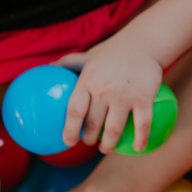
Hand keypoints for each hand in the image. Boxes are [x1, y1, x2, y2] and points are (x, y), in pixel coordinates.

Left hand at [55, 37, 163, 153]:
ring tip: (106, 148)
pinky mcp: (144, 99)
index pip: (74, 111)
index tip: (68, 142)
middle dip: (89, 138)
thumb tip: (46, 67)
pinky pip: (142, 125)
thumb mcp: (88, 55)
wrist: (144, 43)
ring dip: (109, 144)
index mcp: (87, 80)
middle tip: (90, 142)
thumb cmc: (113, 51)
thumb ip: (68, 63)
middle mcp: (104, 90)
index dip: (70, 129)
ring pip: (114, 129)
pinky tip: (137, 148)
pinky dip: (140, 140)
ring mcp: (125, 96)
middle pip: (93, 124)